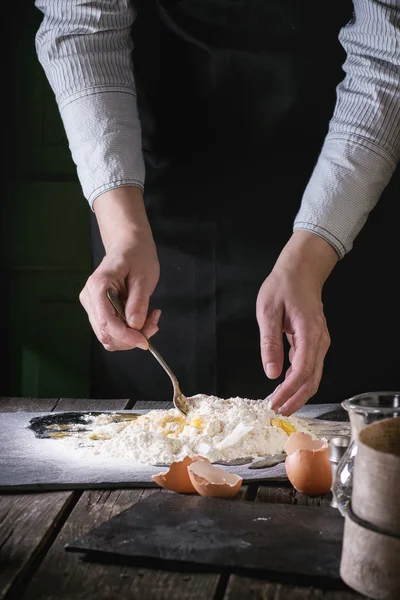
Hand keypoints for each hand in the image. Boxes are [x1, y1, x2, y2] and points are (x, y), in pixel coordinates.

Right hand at [79, 187, 160, 350]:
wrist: (129, 246)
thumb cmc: (137, 255)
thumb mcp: (143, 277)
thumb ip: (138, 302)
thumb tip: (135, 326)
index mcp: (98, 287)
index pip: (107, 322)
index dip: (126, 336)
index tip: (145, 341)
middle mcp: (90, 298)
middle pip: (106, 333)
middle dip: (131, 337)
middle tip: (154, 324)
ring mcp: (93, 306)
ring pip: (109, 336)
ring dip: (132, 335)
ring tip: (151, 319)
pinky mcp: (100, 310)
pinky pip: (113, 329)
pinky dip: (130, 331)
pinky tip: (144, 318)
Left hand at [256, 231, 337, 414]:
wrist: (302, 270)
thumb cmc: (283, 286)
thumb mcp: (268, 311)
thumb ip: (269, 342)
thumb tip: (271, 372)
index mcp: (309, 333)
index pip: (301, 371)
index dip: (288, 391)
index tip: (273, 403)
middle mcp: (320, 341)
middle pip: (312, 380)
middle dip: (295, 399)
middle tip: (276, 411)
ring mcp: (320, 342)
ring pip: (313, 376)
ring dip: (297, 392)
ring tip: (279, 403)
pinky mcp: (316, 341)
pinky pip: (310, 366)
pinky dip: (299, 380)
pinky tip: (285, 386)